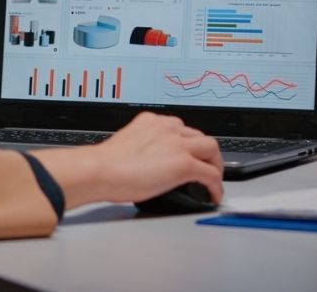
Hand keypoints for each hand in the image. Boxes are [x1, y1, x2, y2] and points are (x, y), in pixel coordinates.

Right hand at [31, 112, 223, 207]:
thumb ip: (143, 146)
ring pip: (211, 149)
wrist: (100, 170)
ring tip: (214, 180)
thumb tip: (147, 163)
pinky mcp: (184, 164)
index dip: (188, 144)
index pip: (180, 128)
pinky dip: (216, 185)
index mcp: (152, 121)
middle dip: (205, 153)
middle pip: (200, 136)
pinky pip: (211, 174)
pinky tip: (213, 195)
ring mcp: (178, 144)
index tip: (188, 153)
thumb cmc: (105, 164)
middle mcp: (168, 128)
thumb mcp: (127, 144)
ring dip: (215, 165)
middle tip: (206, 166)